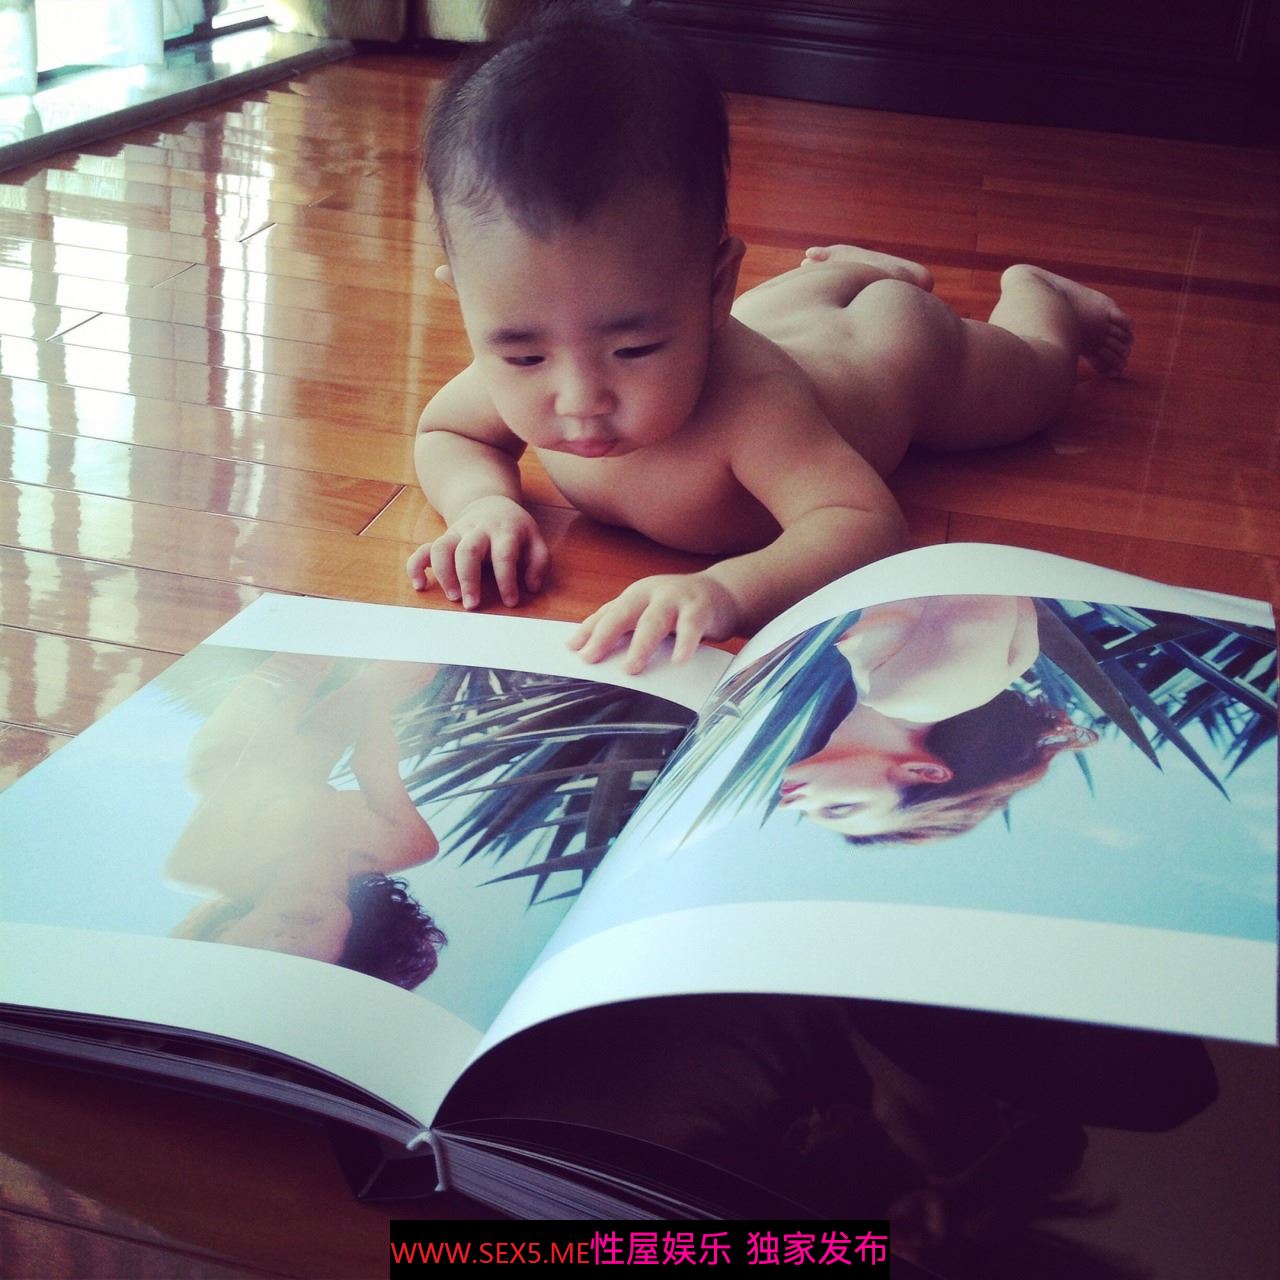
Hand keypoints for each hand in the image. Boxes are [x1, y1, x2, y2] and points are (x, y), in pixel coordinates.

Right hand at [406, 495, 548, 608]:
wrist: (490, 503)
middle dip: (468, 579)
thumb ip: (539, 562)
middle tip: (472, 605)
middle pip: (468, 551)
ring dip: (443, 574)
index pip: (504, 554)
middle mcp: (478, 531)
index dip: (507, 579)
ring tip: (452, 597)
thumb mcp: (534, 539)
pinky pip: (423, 550)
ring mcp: (457, 533)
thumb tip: (532, 586)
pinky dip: (416, 566)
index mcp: (504, 531)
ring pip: (441, 548)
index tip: (510, 602)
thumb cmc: (514, 530)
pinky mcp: (443, 538)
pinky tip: (420, 585)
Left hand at [568, 573, 740, 673]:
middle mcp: (652, 593)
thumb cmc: (680, 609)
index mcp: (635, 596)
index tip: (571, 650)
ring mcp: (676, 598)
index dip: (588, 630)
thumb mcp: (649, 613)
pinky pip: (691, 627)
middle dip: (604, 635)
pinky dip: (685, 644)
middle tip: (589, 658)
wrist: (724, 593)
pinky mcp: (700, 608)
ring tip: (630, 668)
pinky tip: (679, 661)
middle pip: (623, 613)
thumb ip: (625, 628)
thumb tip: (589, 651)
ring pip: (654, 621)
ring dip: (640, 645)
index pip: (607, 613)